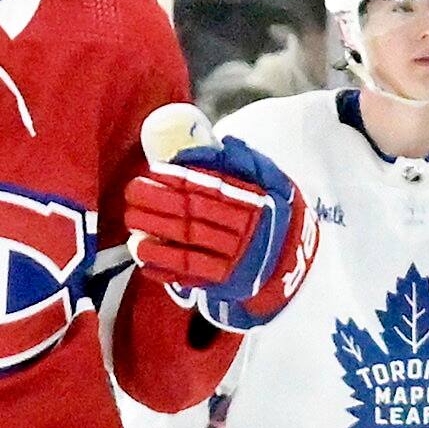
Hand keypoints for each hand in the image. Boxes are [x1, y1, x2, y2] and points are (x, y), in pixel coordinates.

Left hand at [124, 138, 318, 328]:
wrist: (297, 264)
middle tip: (133, 191)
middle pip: (193, 216)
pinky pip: (190, 274)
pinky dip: (164, 265)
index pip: (210, 189)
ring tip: (131, 221)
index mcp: (255, 205)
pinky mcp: (223, 283)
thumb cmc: (278, 216)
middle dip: (158, 203)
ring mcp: (232, 261)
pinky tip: (143, 253)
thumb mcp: (275, 182)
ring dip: (155, 233)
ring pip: (188, 245)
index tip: (154, 171)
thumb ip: (247, 163)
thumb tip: (217, 144)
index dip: (179, 180)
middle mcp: (243, 234)